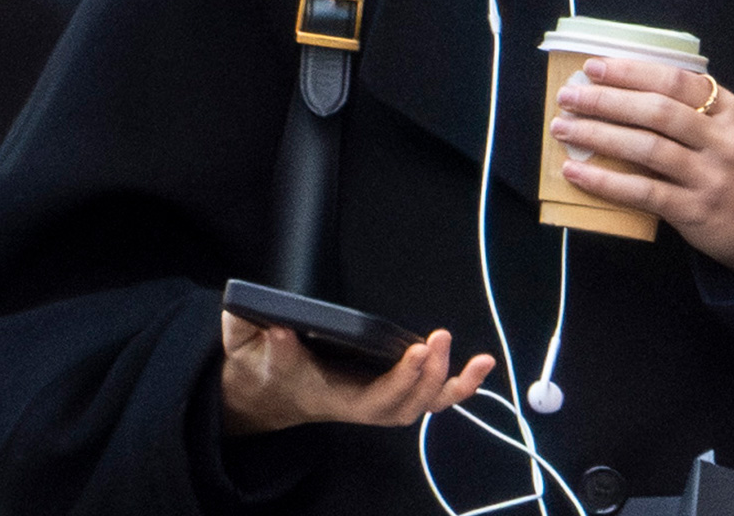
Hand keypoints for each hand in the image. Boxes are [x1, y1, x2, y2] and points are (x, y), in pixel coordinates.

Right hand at [221, 314, 494, 435]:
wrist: (266, 392)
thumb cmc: (264, 370)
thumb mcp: (253, 354)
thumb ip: (264, 342)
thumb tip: (281, 327)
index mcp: (334, 398)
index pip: (374, 400)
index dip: (400, 380)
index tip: (418, 349)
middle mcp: (363, 403)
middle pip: (406, 406)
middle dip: (428, 377)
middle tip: (440, 338)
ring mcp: (381, 397)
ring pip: (424, 404)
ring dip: (453, 385)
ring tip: (481, 360)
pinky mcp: (393, 386)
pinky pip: (430, 393)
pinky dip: (458, 385)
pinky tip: (481, 366)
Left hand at [552, 58, 733, 278]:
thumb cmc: (731, 165)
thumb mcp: (723, 126)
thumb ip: (686, 105)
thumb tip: (619, 86)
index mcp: (724, 108)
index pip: (674, 81)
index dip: (631, 72)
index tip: (593, 66)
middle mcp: (719, 138)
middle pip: (656, 112)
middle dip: (606, 101)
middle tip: (569, 96)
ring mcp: (707, 175)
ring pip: (647, 148)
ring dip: (599, 135)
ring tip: (564, 128)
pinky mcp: (693, 209)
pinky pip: (643, 191)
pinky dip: (605, 180)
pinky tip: (576, 171)